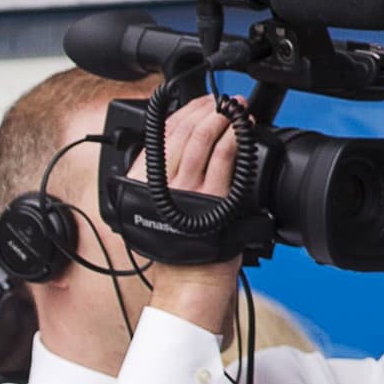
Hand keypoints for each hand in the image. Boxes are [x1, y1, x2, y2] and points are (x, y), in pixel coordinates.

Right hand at [127, 94, 246, 342]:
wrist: (189, 283)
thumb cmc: (180, 251)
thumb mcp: (158, 211)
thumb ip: (160, 183)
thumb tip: (175, 152)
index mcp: (141, 185)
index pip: (158, 137)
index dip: (181, 114)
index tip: (199, 104)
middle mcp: (160, 185)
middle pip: (180, 132)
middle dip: (204, 110)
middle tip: (221, 101)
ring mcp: (186, 190)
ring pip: (202, 140)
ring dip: (221, 117)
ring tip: (234, 108)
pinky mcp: (212, 199)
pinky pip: (223, 159)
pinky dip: (234, 138)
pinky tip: (243, 129)